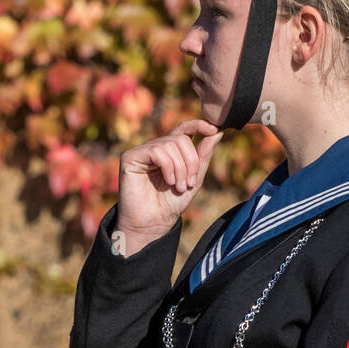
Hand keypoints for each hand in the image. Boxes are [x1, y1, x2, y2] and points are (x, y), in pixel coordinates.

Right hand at [117, 118, 222, 245]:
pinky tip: (168, 181)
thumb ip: (203, 156)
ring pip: (170, 145)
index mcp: (171, 151)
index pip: (185, 129)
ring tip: (179, 187)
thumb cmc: (172, 203)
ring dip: (180, 168)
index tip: (214, 130)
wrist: (154, 222)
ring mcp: (142, 151)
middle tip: (189, 184)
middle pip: (181, 139)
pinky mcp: (131, 157)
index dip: (199, 125)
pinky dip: (168, 167)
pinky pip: (157, 151)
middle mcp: (156, 148)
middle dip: (191, 162)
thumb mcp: (195, 178)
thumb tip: (217, 132)